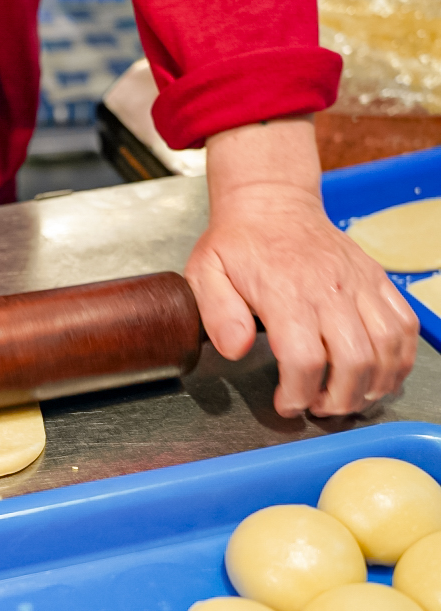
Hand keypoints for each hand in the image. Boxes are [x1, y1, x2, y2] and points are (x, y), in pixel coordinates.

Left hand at [188, 118, 418, 417]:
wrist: (272, 203)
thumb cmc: (238, 242)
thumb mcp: (205, 273)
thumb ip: (216, 314)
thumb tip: (234, 349)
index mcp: (285, 292)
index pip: (305, 358)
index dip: (298, 393)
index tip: (286, 404)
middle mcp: (330, 289)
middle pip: (354, 361)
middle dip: (338, 399)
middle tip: (317, 407)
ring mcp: (359, 284)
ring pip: (387, 348)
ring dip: (372, 385)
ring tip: (346, 397)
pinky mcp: (377, 280)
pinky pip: (405, 326)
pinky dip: (399, 358)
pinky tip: (377, 373)